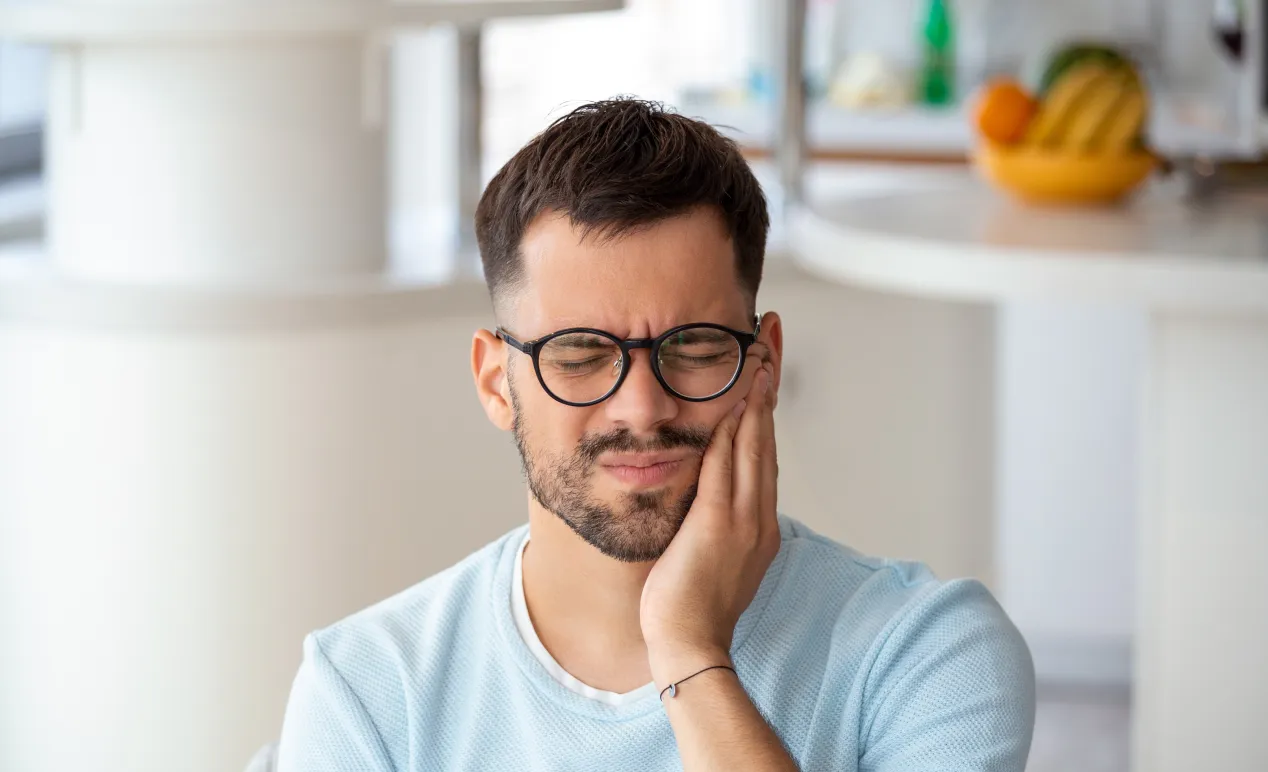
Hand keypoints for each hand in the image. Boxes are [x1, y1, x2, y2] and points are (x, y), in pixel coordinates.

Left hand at [640, 353, 779, 687]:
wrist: (689, 643)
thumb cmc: (689, 605)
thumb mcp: (710, 555)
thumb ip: (713, 521)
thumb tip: (705, 498)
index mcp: (758, 524)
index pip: (764, 454)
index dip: (766, 410)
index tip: (766, 371)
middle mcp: (758, 517)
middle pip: (766, 439)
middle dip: (768, 387)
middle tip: (770, 342)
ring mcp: (743, 520)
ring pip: (753, 446)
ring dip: (756, 398)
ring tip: (759, 355)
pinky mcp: (718, 525)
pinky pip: (726, 468)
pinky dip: (733, 432)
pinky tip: (734, 402)